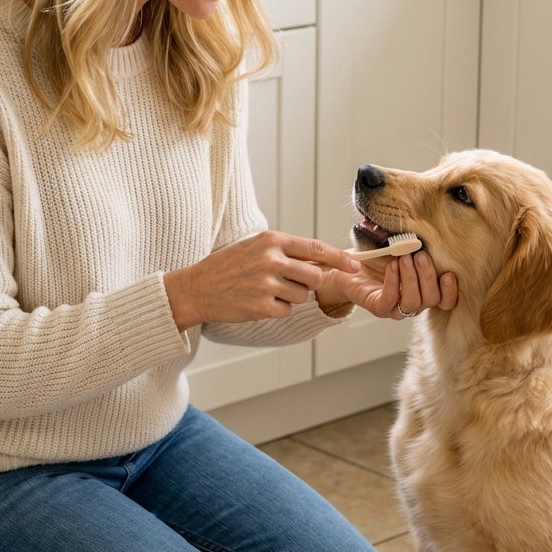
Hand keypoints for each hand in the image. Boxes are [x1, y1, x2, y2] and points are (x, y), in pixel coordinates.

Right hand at [163, 231, 361, 330]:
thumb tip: (320, 259)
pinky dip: (276, 309)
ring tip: (264, 290)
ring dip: (289, 297)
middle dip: (309, 283)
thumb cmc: (226, 266)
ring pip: (301, 296)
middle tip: (290, 282)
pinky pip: (286, 311)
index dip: (340, 259)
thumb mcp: (254, 246)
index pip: (316, 249)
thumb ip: (285, 250)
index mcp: (272, 241)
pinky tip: (257, 301)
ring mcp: (267, 284)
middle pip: (314, 276)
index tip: (355, 266)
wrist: (196, 288)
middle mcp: (271, 260)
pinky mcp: (262, 307)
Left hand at [315, 250, 457, 320]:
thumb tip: (425, 227)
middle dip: (428, 276)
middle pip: (432, 299)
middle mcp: (412, 302)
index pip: (445, 301)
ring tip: (404, 258)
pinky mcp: (378, 307)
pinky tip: (392, 266)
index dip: (450, 291)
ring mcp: (395, 308)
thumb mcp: (397, 247)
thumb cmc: (375, 257)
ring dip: (411, 279)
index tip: (450, 274)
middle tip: (420, 255)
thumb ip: (412, 243)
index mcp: (422, 290)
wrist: (346, 266)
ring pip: (414, 303)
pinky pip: (390, 300)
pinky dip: (393, 282)